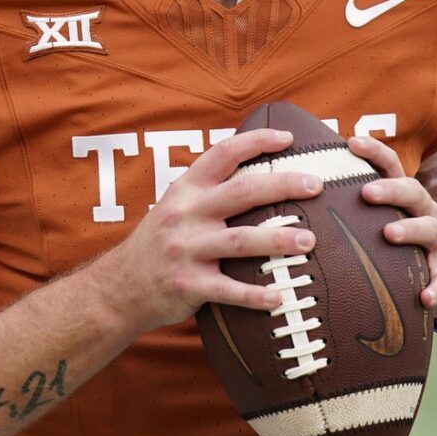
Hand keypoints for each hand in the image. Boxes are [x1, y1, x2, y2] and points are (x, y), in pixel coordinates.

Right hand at [101, 128, 323, 331]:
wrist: (120, 286)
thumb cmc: (160, 243)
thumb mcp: (176, 206)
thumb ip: (209, 190)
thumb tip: (260, 173)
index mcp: (186, 190)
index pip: (223, 154)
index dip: (256, 142)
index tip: (287, 138)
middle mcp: (186, 214)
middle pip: (242, 192)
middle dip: (283, 185)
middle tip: (316, 185)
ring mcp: (186, 250)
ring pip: (241, 240)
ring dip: (279, 240)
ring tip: (310, 241)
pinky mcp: (188, 284)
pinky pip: (228, 290)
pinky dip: (255, 295)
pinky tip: (280, 297)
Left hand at [347, 135, 436, 322]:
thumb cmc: (402, 244)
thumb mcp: (383, 220)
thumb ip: (355, 207)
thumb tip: (301, 190)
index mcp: (405, 197)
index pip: (391, 166)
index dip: (374, 152)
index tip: (351, 142)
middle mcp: (425, 212)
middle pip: (413, 191)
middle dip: (391, 189)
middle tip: (366, 192)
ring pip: (430, 229)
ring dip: (410, 229)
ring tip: (388, 234)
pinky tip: (424, 298)